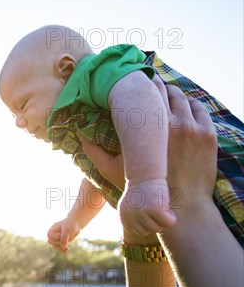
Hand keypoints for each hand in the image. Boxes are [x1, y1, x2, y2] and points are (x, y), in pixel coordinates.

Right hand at [47, 216, 81, 252]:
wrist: (76, 225)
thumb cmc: (70, 225)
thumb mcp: (67, 229)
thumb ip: (64, 237)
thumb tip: (62, 247)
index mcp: (53, 229)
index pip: (49, 235)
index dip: (55, 237)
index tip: (61, 234)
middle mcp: (53, 234)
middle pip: (50, 241)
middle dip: (58, 242)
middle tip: (65, 239)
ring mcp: (57, 239)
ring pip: (54, 246)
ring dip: (60, 247)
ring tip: (67, 245)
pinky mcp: (61, 243)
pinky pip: (59, 249)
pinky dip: (63, 250)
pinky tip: (68, 248)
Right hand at [78, 77, 216, 208]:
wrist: (183, 205)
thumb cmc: (144, 189)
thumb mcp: (113, 171)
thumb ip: (94, 152)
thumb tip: (78, 135)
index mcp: (148, 129)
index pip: (148, 91)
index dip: (143, 83)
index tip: (138, 81)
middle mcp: (172, 124)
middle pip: (167, 90)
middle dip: (159, 85)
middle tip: (152, 84)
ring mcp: (193, 129)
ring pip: (185, 98)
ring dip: (176, 94)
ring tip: (168, 96)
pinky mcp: (208, 135)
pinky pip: (200, 110)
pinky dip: (192, 106)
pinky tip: (185, 109)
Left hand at [119, 178, 175, 235]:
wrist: (146, 173)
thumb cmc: (142, 189)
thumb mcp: (133, 204)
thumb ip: (134, 219)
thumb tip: (143, 233)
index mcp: (123, 215)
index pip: (136, 231)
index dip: (144, 222)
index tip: (145, 209)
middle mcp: (130, 215)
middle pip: (146, 232)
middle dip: (152, 221)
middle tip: (153, 207)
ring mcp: (141, 212)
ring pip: (157, 229)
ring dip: (161, 219)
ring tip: (158, 204)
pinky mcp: (154, 208)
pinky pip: (168, 223)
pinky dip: (171, 217)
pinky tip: (167, 206)